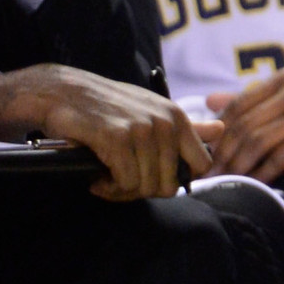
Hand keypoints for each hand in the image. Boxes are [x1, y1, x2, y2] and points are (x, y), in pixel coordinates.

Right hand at [0, 64, 211, 202]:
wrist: (62, 92)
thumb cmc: (106, 106)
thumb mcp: (152, 111)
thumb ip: (188, 126)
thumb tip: (221, 130)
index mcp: (177, 117)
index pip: (202, 166)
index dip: (178, 181)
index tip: (152, 179)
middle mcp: (165, 122)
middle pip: (170, 185)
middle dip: (144, 191)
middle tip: (120, 182)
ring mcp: (142, 130)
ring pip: (146, 187)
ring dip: (122, 191)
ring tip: (106, 178)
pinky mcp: (117, 139)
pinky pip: (125, 183)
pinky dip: (109, 188)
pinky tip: (96, 177)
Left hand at [208, 70, 283, 179]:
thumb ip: (252, 103)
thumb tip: (209, 101)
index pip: (238, 105)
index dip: (217, 133)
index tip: (202, 156)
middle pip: (245, 124)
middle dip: (223, 154)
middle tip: (208, 177)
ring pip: (259, 141)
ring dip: (238, 167)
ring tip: (225, 184)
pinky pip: (281, 157)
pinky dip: (263, 174)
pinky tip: (253, 187)